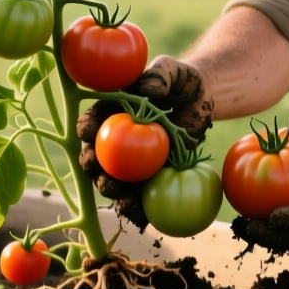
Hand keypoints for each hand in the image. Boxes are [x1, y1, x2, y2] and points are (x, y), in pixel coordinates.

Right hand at [76, 56, 213, 226]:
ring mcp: (131, 161)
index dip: (86, 129)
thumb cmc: (181, 80)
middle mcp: (114, 140)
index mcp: (110, 112)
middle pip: (96, 157)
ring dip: (113, 192)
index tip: (89, 134)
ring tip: (122, 198)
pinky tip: (144, 218)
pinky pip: (140, 195)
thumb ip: (159, 75)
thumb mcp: (172, 70)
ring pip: (114, 180)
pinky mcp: (149, 176)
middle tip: (102, 173)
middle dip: (93, 168)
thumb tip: (148, 91)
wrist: (203, 100)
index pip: (91, 122)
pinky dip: (139, 208)